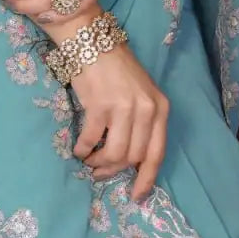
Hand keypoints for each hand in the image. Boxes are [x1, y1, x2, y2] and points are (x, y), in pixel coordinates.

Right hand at [71, 44, 168, 201]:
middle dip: (114, 171)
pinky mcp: (99, 106)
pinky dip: (83, 150)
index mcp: (160, 107)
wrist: (92, 41)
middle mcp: (145, 110)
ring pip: (113, 154)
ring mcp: (123, 108)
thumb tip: (130, 160)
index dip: (146, 179)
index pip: (157, 153)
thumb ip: (142, 123)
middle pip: (132, 157)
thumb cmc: (116, 67)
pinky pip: (91, 140)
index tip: (136, 196)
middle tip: (99, 173)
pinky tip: (79, 149)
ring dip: (98, 163)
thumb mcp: (140, 93)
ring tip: (89, 162)